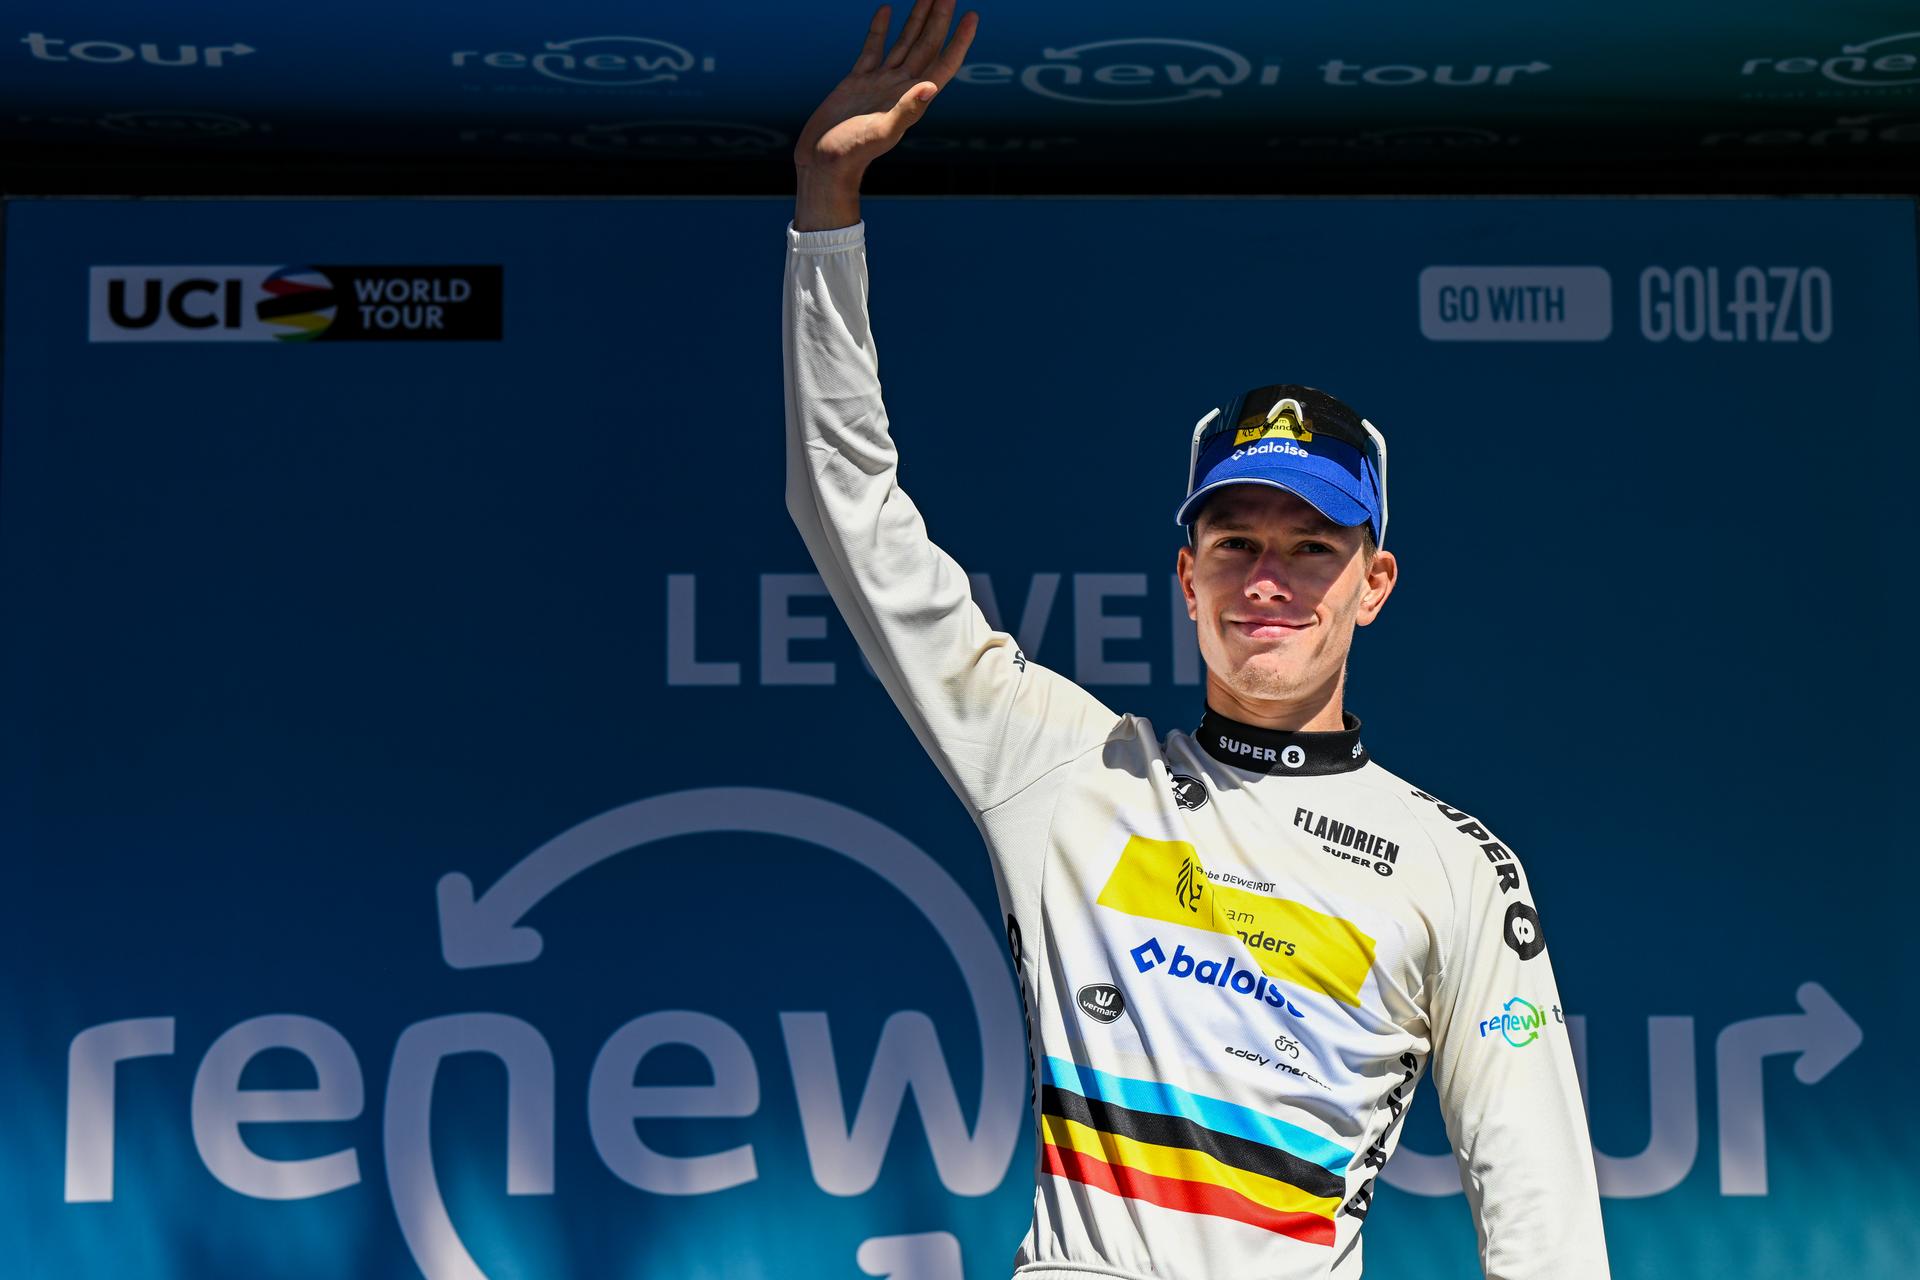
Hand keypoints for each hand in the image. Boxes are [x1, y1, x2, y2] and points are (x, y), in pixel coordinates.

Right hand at [792, 0, 977, 227]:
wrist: (823, 164)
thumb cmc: (852, 155)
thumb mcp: (881, 132)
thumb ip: (906, 111)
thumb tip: (930, 87)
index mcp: (911, 99)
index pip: (942, 63)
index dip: (959, 41)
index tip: (972, 15)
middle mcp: (899, 87)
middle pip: (926, 46)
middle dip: (939, 18)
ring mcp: (879, 83)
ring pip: (904, 42)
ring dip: (917, 19)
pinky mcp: (856, 81)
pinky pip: (873, 48)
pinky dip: (880, 29)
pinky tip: (887, 9)